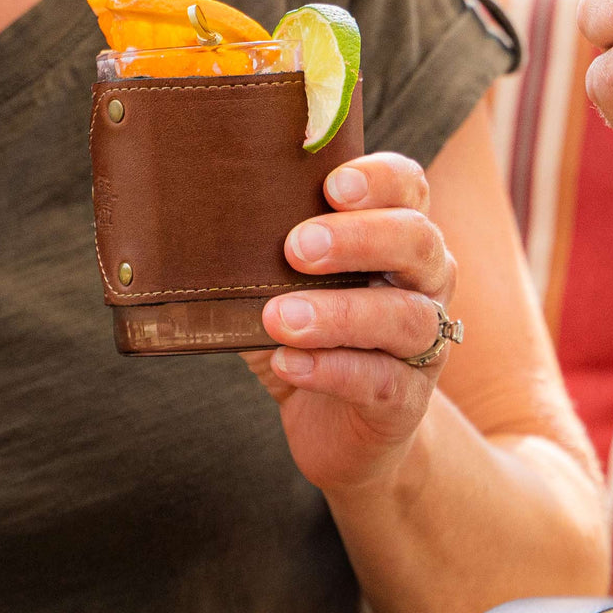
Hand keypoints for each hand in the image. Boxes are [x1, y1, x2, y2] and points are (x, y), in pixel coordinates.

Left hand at [243, 153, 455, 493]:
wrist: (342, 433)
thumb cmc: (310, 340)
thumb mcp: (285, 287)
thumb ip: (262, 253)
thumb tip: (185, 216)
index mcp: (400, 237)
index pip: (410, 187)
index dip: (382, 179)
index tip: (333, 184)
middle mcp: (427, 281)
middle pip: (418, 242)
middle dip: (360, 238)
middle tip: (298, 248)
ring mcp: (425, 342)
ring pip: (406, 316)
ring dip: (340, 313)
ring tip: (279, 318)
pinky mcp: (409, 400)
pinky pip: (384, 381)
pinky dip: (333, 370)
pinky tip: (287, 364)